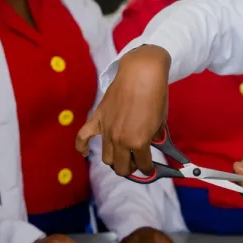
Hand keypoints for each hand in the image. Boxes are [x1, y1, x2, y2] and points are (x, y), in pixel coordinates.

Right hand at [76, 45, 170, 175]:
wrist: (141, 73)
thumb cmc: (156, 95)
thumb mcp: (161, 120)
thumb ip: (155, 136)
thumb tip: (151, 143)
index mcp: (139, 142)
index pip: (143, 166)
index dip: (148, 169)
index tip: (150, 169)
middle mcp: (120, 140)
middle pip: (121, 168)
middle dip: (130, 168)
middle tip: (136, 162)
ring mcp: (106, 131)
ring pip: (106, 158)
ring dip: (115, 159)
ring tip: (122, 155)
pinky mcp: (97, 119)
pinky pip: (82, 138)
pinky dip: (82, 148)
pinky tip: (86, 153)